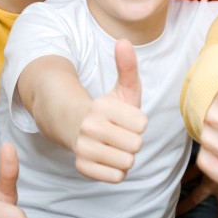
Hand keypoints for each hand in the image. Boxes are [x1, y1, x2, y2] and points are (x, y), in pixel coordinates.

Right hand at [73, 39, 146, 182]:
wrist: (75, 125)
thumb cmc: (108, 108)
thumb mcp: (122, 87)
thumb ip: (127, 66)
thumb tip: (124, 40)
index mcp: (102, 106)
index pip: (142, 124)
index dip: (139, 122)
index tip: (128, 118)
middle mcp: (89, 127)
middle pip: (136, 145)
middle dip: (134, 140)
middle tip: (122, 133)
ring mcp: (83, 149)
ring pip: (127, 163)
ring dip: (127, 156)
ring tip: (116, 145)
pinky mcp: (82, 167)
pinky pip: (117, 177)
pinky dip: (117, 170)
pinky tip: (109, 157)